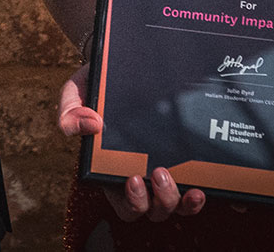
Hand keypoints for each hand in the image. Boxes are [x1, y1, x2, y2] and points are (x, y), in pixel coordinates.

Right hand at [56, 66, 206, 222]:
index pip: (123, 202)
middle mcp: (140, 176)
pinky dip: (201, 197)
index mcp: (112, 170)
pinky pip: (194, 190)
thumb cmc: (98, 84)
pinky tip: (202, 186)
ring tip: (184, 184)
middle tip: (158, 174)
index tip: (132, 178)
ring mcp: (165, 171)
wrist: (123, 63)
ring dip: (180, 202)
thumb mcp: (76, 92)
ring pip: (176, 206)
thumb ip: (70, 111)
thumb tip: (89, 126)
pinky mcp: (186, 161)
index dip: (130, 201)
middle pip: (152, 210)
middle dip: (157, 202)